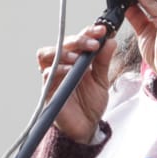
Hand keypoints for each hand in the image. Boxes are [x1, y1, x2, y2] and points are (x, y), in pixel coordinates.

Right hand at [36, 23, 114, 143]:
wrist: (87, 127)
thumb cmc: (90, 103)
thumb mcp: (101, 80)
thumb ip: (103, 61)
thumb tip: (110, 41)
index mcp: (74, 61)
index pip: (76, 40)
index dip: (87, 32)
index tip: (102, 31)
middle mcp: (61, 65)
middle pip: (61, 43)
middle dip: (77, 40)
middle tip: (93, 44)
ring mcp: (53, 77)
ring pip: (46, 54)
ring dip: (64, 53)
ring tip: (79, 58)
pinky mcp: (48, 90)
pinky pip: (47, 75)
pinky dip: (58, 69)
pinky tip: (70, 71)